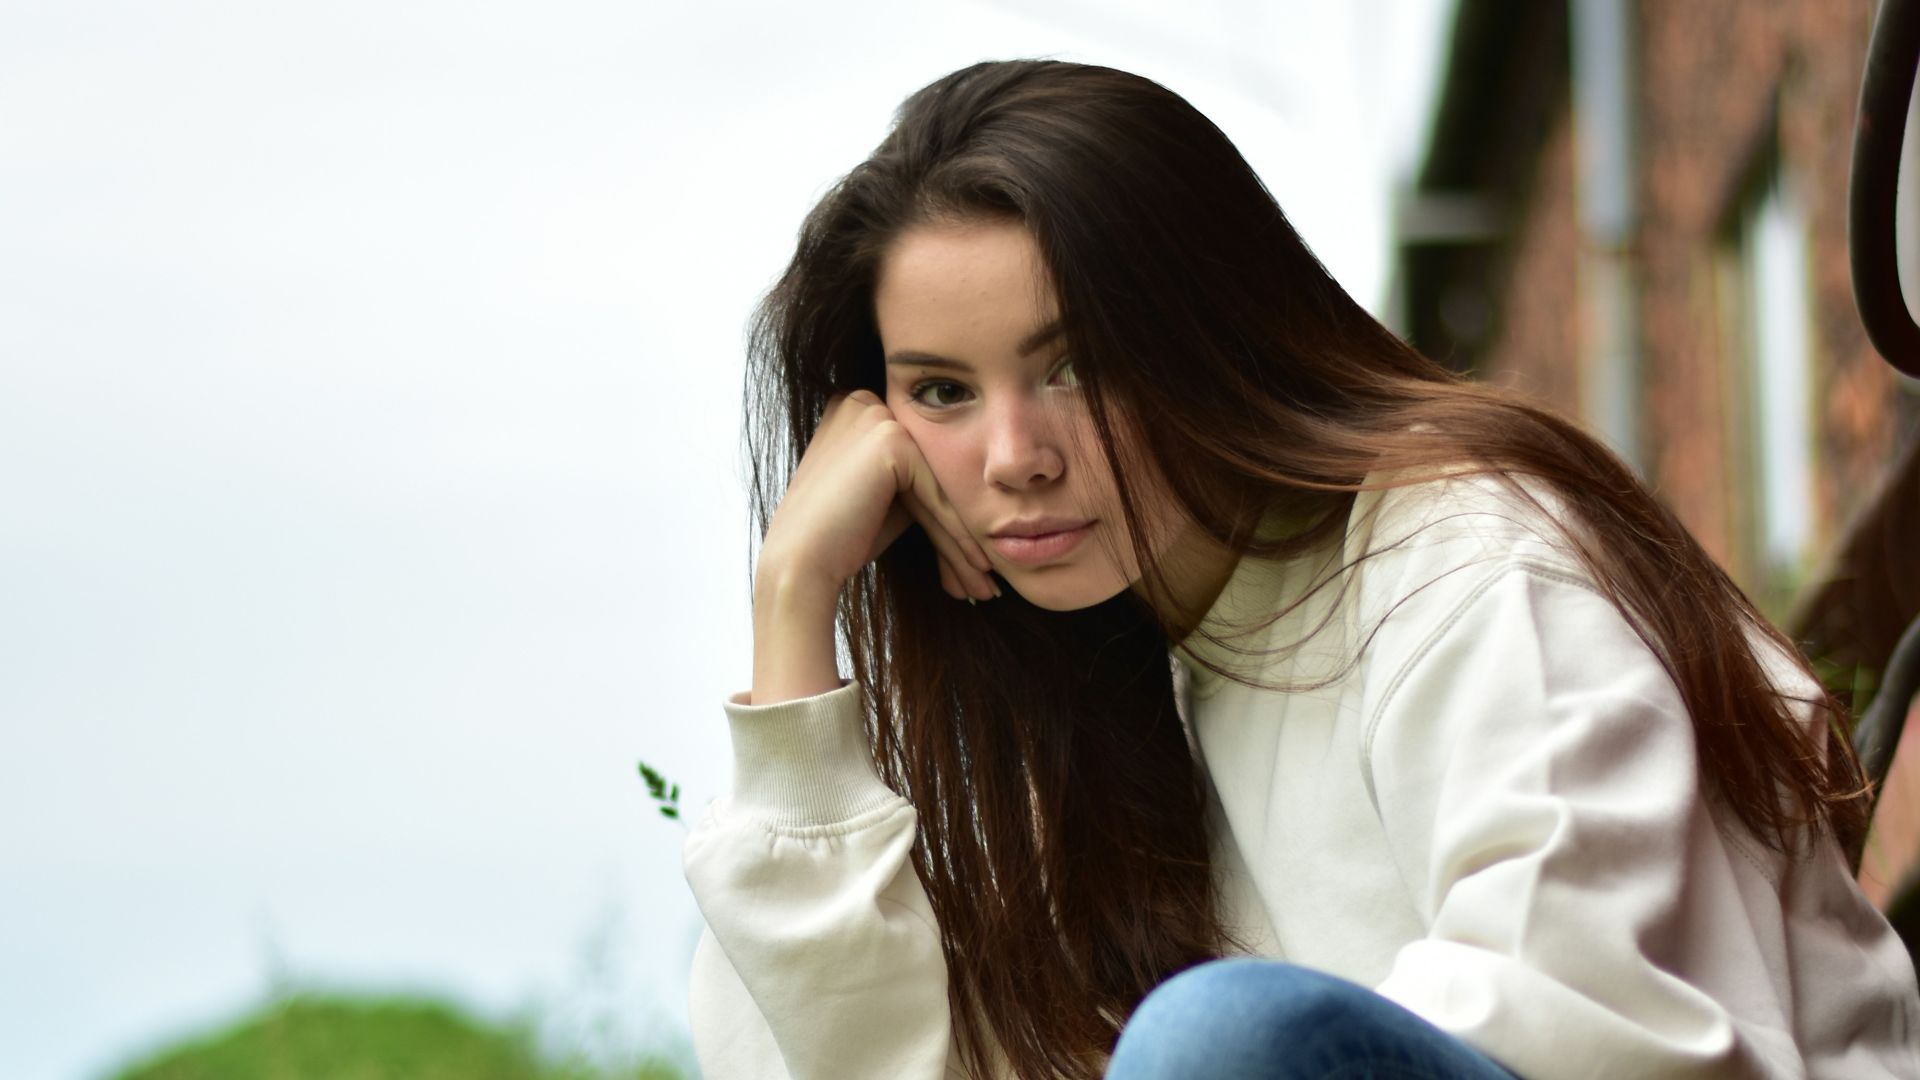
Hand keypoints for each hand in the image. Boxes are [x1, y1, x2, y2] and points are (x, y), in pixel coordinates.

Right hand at [757, 390, 998, 602]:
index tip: (971, 552)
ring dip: (965, 536)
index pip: (919, 458)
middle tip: (984, 571)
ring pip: (938, 483)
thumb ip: (916, 475)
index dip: (946, 509)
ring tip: (985, 579)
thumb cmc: (840, 536)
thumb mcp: (885, 494)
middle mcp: (863, 400)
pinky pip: (935, 493)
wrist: (801, 563)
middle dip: (959, 524)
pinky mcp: (888, 439)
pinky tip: (976, 565)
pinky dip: (957, 533)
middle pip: (930, 469)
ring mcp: (875, 415)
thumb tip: (970, 481)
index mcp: (855, 406)